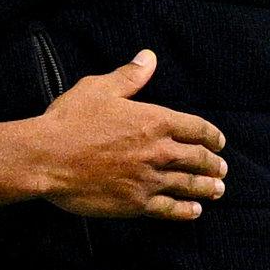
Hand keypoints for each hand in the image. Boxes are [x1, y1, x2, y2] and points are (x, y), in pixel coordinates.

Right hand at [26, 53, 226, 220]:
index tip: (219, 142)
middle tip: (222, 169)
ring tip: (217, 190)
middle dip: (213, 164)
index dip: (211, 135)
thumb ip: (129, 76)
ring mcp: (148, 179)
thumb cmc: (69, 121)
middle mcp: (158, 151)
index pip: (195, 128)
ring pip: (188, 185)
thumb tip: (149, 58)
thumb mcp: (99, 89)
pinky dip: (184, 211)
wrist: (47, 158)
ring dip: (206, 188)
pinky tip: (194, 212)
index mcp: (154, 121)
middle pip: (197, 158)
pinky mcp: (135, 203)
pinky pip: (168, 209)